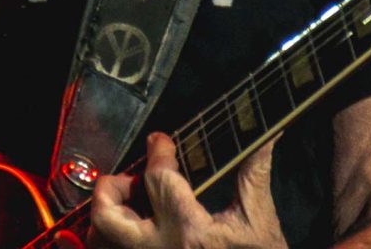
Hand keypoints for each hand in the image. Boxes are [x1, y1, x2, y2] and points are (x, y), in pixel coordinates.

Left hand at [89, 132, 287, 248]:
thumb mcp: (259, 219)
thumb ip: (254, 171)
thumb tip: (265, 132)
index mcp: (191, 233)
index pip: (157, 178)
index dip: (158, 152)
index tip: (160, 141)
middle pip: (109, 218)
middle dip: (110, 189)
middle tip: (127, 177)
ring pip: (105, 241)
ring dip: (111, 216)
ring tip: (129, 201)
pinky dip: (118, 238)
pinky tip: (138, 223)